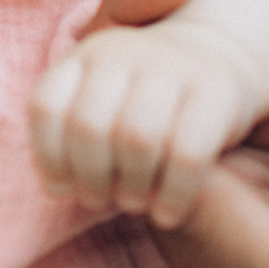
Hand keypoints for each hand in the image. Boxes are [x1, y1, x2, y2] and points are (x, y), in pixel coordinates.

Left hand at [31, 14, 268, 228]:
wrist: (221, 53)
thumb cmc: (147, 98)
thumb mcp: (103, 97)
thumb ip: (73, 133)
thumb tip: (57, 189)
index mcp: (86, 56)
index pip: (47, 106)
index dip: (47, 157)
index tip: (62, 189)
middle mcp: (124, 54)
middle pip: (89, 127)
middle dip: (91, 179)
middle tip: (103, 201)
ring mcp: (172, 67)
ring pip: (136, 139)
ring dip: (131, 188)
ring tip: (135, 204)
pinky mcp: (217, 91)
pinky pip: (188, 153)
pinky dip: (173, 196)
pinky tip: (168, 214)